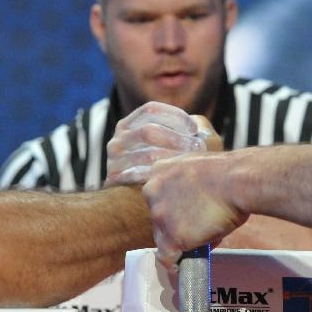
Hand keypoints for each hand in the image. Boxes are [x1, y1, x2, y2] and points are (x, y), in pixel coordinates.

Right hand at [106, 102, 220, 185]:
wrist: (144, 201)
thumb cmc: (168, 166)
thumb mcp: (177, 143)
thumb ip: (188, 130)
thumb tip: (198, 125)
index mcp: (130, 124)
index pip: (151, 110)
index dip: (174, 116)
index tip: (195, 129)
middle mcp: (118, 138)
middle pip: (148, 131)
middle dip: (176, 139)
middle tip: (198, 147)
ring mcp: (113, 158)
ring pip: (147, 155)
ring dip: (173, 159)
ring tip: (192, 164)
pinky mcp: (113, 177)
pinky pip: (139, 175)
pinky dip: (160, 177)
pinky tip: (177, 179)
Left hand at [142, 151, 247, 271]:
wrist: (236, 181)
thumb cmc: (228, 173)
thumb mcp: (199, 172)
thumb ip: (189, 187)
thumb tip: (195, 208)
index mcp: (159, 170)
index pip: (160, 196)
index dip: (173, 208)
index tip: (183, 216)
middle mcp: (152, 191)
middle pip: (158, 217)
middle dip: (174, 225)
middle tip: (195, 230)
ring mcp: (160, 215)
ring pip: (162, 237)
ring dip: (177, 243)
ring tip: (195, 246)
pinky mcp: (172, 236)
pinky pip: (167, 256)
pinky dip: (174, 263)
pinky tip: (180, 266)